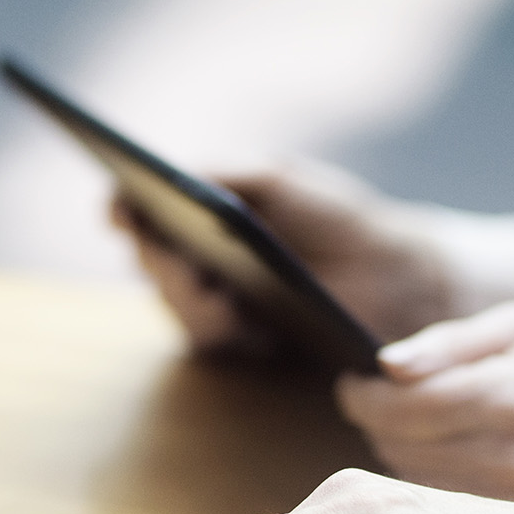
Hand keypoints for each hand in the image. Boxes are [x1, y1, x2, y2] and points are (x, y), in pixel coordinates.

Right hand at [115, 158, 454, 353]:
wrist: (395, 273)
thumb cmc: (338, 217)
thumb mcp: (282, 181)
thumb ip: (229, 172)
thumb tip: (175, 171)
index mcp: (202, 211)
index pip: (145, 207)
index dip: (124, 207)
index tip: (118, 207)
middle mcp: (200, 257)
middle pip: (152, 260)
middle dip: (157, 258)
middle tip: (166, 250)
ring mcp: (217, 301)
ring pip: (176, 304)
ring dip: (185, 298)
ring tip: (210, 290)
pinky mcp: (242, 342)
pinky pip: (210, 339)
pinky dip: (214, 327)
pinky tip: (231, 318)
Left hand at [338, 302, 513, 513]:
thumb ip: (449, 345)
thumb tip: (386, 366)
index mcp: (501, 393)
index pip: (394, 407)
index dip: (359, 397)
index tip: (354, 385)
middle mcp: (507, 452)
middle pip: (397, 449)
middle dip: (378, 425)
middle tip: (384, 405)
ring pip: (419, 483)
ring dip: (405, 456)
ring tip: (422, 430)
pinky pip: (454, 508)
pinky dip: (440, 484)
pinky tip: (456, 461)